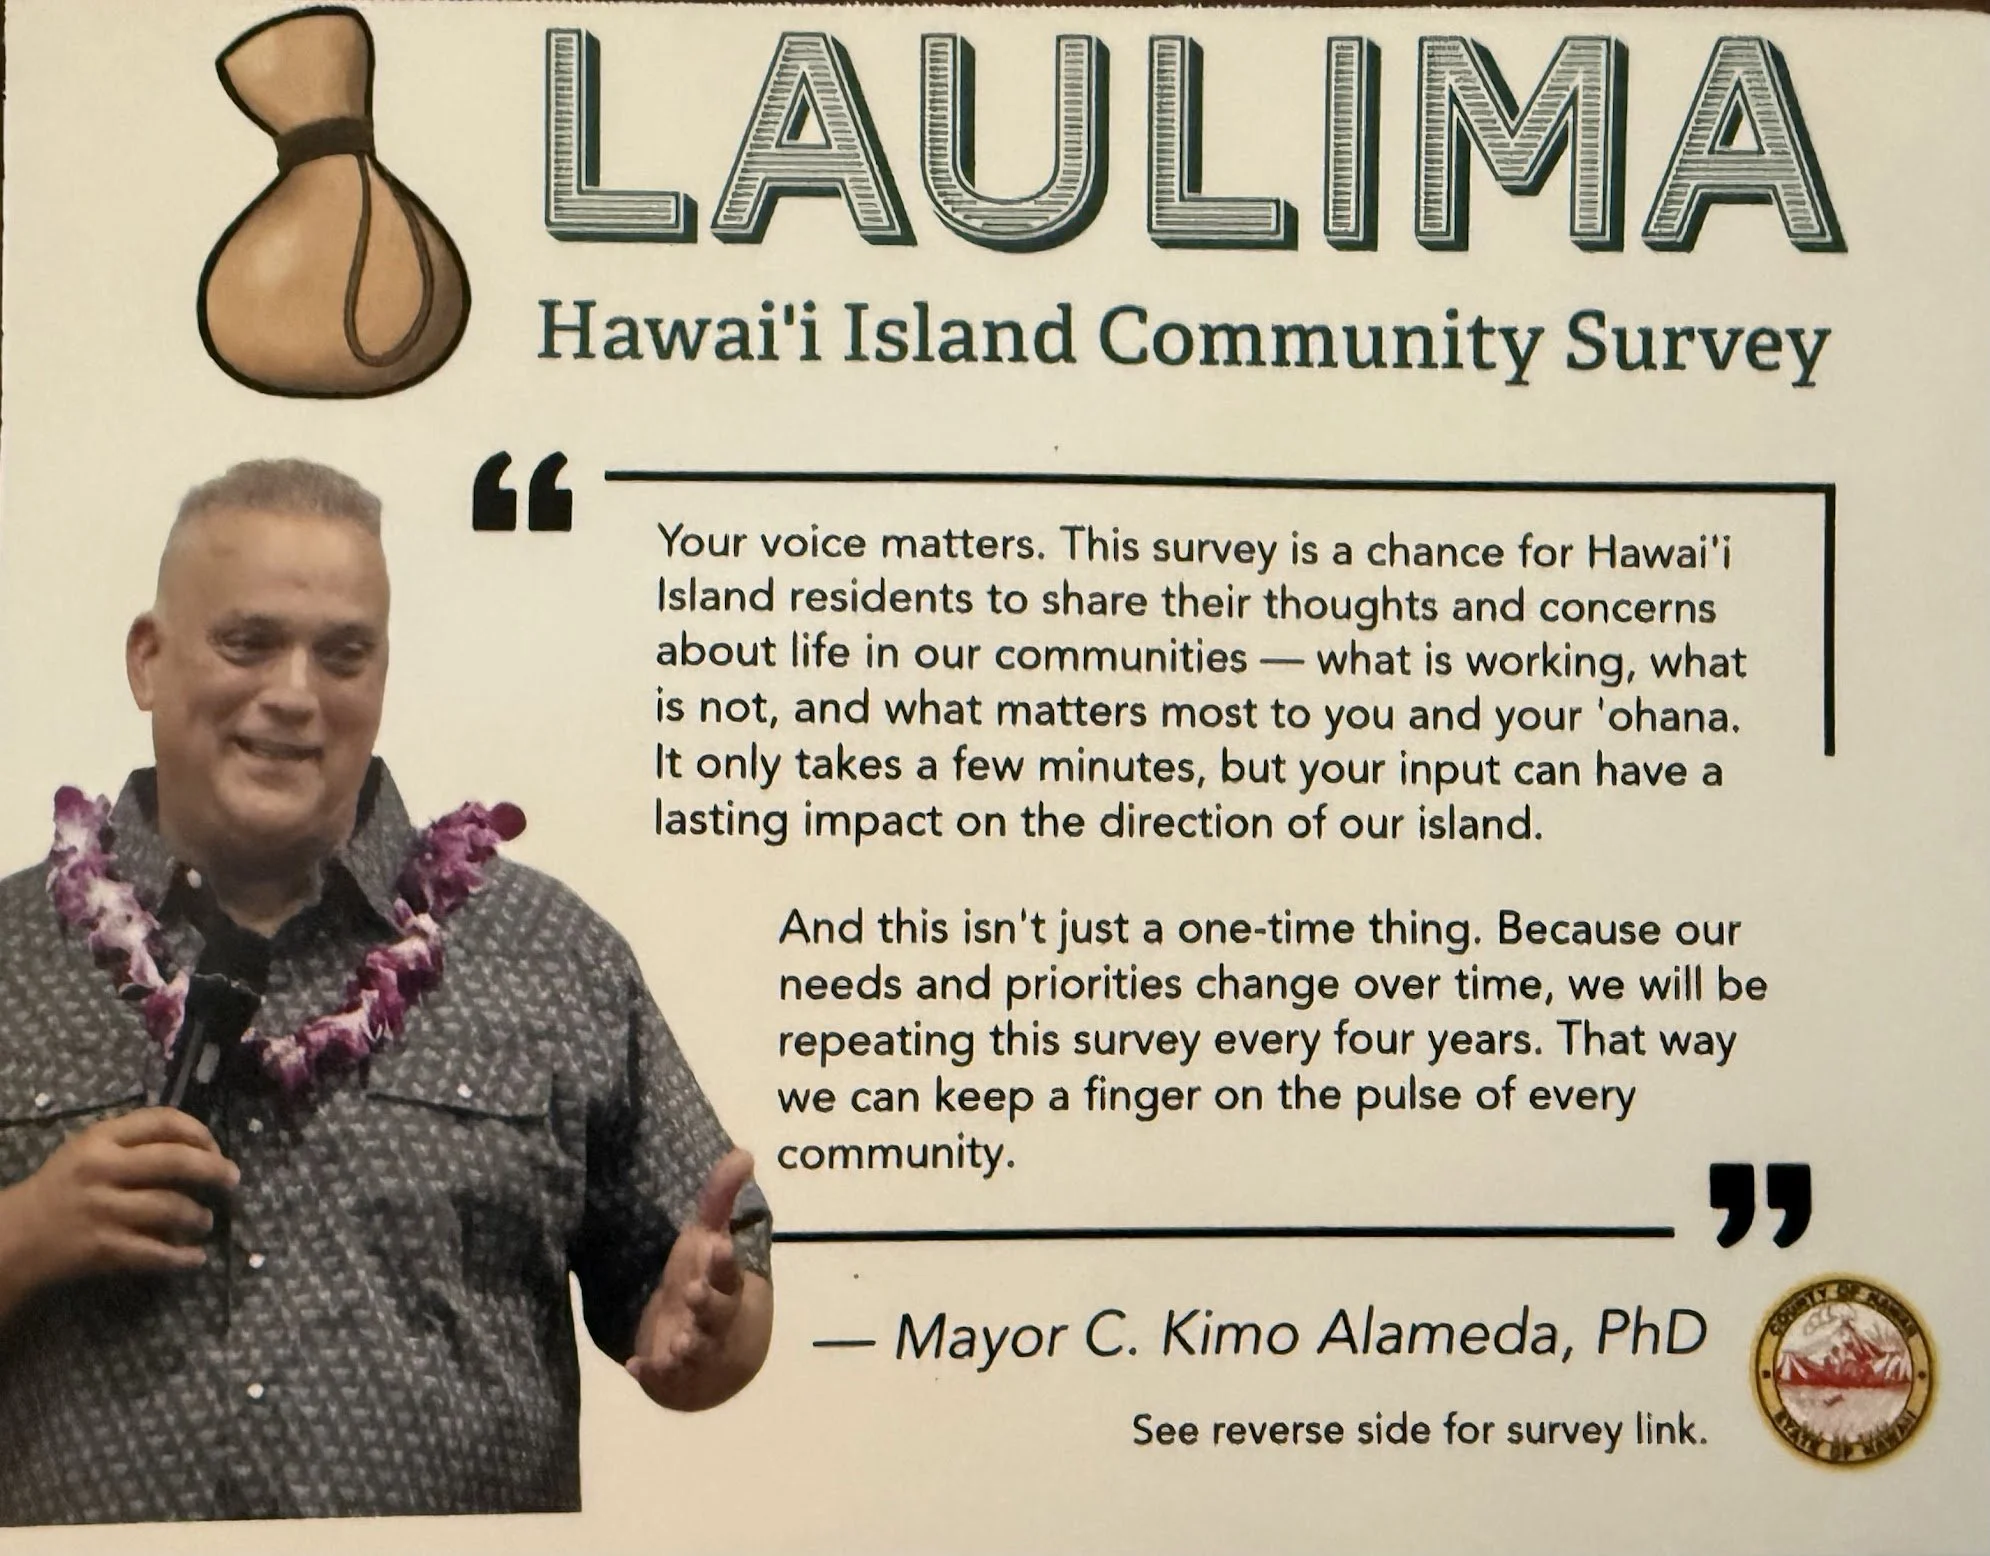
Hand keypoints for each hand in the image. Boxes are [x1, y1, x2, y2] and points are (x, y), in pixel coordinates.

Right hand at [0, 1107, 237, 1320]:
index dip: (200, 1133)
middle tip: (233, 1180)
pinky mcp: (102, 1248)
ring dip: (199, 1217)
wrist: (15, 1236)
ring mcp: (103, 1210)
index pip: (164, 1121)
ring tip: (205, 1221)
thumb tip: (199, 1145)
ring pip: (172, 1208)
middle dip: (215, 1170)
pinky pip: (155, 1252)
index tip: (214, 1148)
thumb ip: (135, 1141)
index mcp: (101, 1139)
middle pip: (177, 1161)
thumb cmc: (63, 1187)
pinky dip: (183, 1257)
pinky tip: (196, 1258)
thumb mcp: (90, 1150)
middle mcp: (102, 1170)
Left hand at [626, 1148, 772, 1410]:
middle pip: (717, 1313)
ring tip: (675, 1344)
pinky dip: (651, 1374)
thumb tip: (744, 1151)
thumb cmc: (708, 1282)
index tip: (717, 1246)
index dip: (724, 1263)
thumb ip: (719, 1199)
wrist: (718, 1351)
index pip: (729, 1274)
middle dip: (707, 1304)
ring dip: (687, 1347)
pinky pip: (665, 1378)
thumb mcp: (708, 1239)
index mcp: (727, 1287)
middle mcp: (715, 1319)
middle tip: (692, 1292)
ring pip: (697, 1351)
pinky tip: (636, 1366)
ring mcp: (696, 1348)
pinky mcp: (674, 1373)